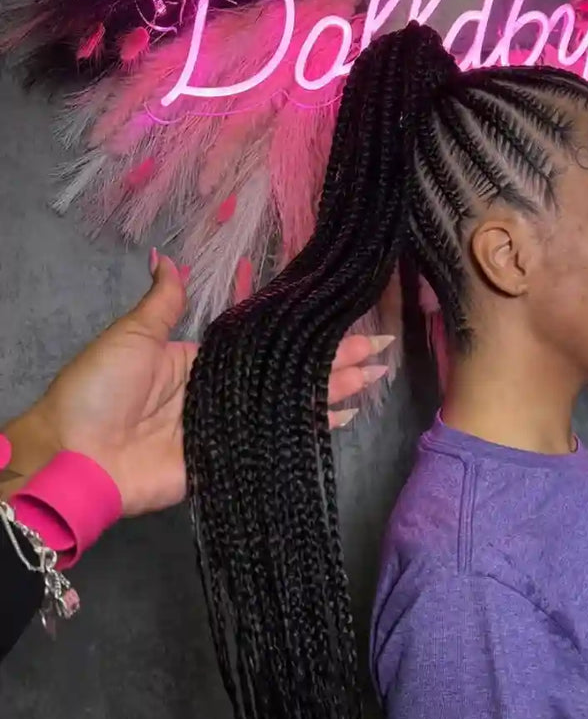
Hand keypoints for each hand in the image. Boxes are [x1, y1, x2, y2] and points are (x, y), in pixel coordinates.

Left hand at [2, 253, 393, 516]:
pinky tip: (342, 421)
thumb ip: (163, 304)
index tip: (343, 321)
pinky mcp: (229, 460)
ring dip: (333, 393)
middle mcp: (224, 391)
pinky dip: (310, 432)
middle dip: (336, 362)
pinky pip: (278, 441)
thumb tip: (167, 258)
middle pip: (290, 374)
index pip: (267, 341)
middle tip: (381, 351)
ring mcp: (230, 427)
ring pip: (292, 405)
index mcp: (203, 360)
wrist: (75, 454)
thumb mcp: (131, 336)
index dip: (303, 333)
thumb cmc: (98, 390)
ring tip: (376, 379)